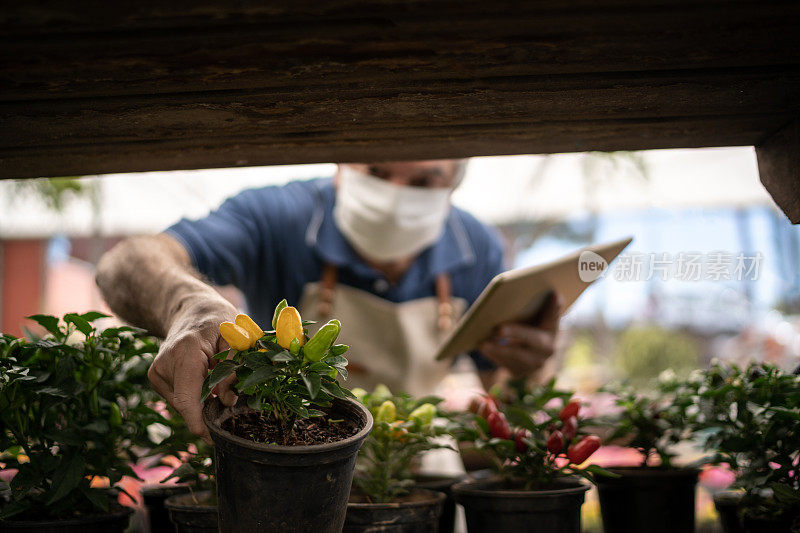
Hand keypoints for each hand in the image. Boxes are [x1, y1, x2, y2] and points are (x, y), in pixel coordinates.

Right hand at [147, 293, 238, 443]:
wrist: (192, 310)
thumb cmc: (219, 322)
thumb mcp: (236, 339)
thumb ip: (233, 369)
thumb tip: (228, 401)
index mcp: (186, 352)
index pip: (186, 398)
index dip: (198, 422)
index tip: (211, 438)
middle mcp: (165, 363)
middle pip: (186, 404)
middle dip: (207, 413)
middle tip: (228, 411)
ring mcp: (157, 371)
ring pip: (183, 402)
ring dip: (202, 401)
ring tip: (216, 382)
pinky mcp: (156, 377)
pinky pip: (179, 397)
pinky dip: (194, 395)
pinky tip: (203, 379)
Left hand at [478, 292, 561, 375]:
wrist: (526, 355)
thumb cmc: (527, 327)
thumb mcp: (534, 317)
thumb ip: (540, 307)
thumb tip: (549, 293)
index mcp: (552, 330)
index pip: (553, 317)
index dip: (554, 307)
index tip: (553, 293)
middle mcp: (548, 349)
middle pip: (533, 339)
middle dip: (516, 333)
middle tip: (498, 329)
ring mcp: (535, 363)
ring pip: (517, 357)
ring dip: (499, 350)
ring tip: (482, 343)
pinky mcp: (520, 371)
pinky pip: (506, 365)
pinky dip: (493, 356)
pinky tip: (481, 347)